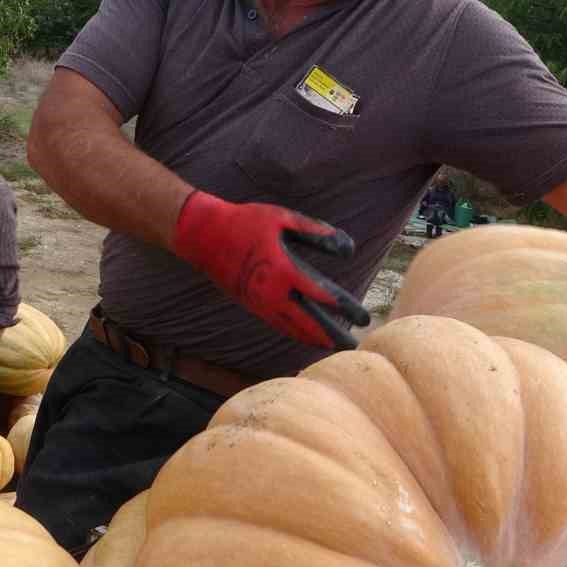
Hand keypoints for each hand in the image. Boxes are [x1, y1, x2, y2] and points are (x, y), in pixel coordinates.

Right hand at [171, 190, 367, 348]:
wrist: (203, 235)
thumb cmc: (245, 222)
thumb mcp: (283, 219)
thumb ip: (316, 233)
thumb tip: (348, 247)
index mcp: (283, 270)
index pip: (321, 295)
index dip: (343, 307)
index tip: (362, 316)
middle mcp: (272, 293)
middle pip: (308, 322)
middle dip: (333, 334)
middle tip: (354, 345)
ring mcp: (260, 302)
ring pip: (292, 328)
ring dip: (314, 339)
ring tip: (335, 346)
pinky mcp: (251, 304)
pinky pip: (278, 324)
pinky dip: (295, 332)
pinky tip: (306, 336)